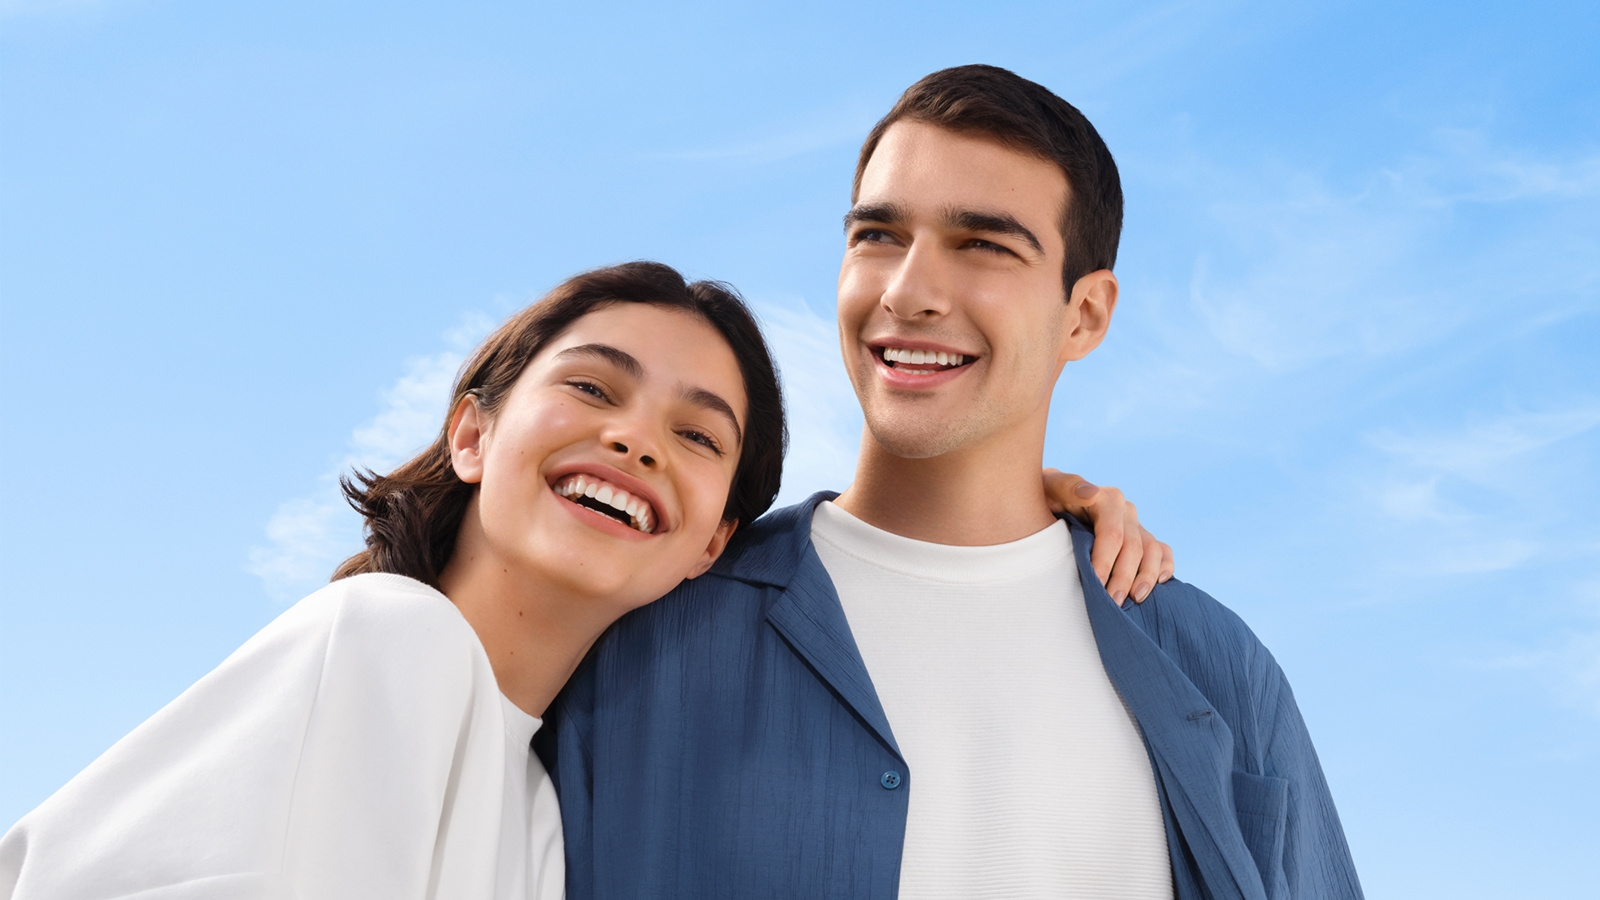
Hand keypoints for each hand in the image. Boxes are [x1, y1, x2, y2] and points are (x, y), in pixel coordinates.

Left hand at [1043, 469, 1173, 606]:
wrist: (1051, 499)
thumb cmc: (1046, 496)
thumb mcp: (1050, 487)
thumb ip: (1067, 486)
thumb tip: (1090, 493)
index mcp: (1108, 499)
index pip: (1112, 535)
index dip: (1105, 562)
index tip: (1095, 585)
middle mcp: (1126, 511)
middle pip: (1133, 547)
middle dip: (1123, 577)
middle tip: (1112, 603)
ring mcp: (1136, 524)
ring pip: (1152, 550)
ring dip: (1147, 577)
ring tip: (1136, 600)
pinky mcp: (1142, 537)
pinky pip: (1162, 551)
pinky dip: (1164, 566)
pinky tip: (1159, 584)